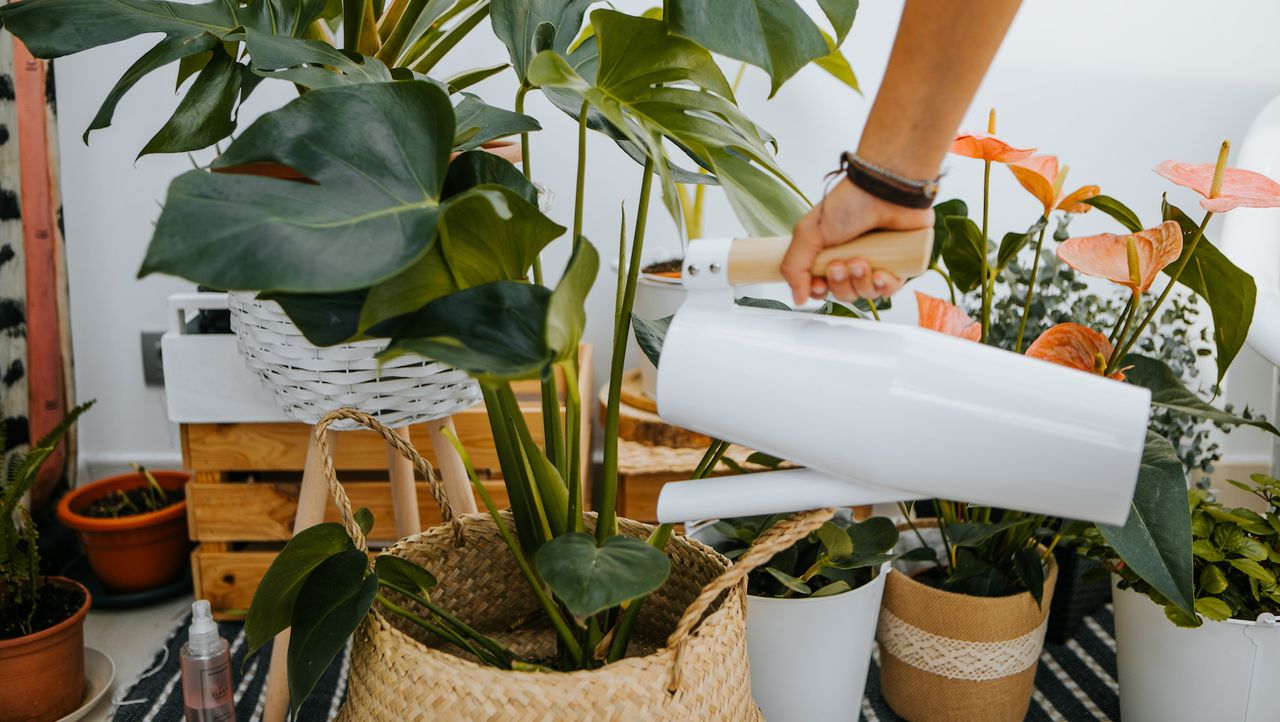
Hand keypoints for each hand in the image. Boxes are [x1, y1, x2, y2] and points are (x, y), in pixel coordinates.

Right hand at [782, 179, 932, 304]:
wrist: (886, 189)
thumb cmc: (849, 202)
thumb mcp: (808, 233)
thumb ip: (794, 267)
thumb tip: (798, 298)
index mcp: (830, 252)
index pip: (822, 286)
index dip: (820, 291)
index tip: (819, 285)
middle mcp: (853, 258)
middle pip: (844, 293)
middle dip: (840, 285)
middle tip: (839, 266)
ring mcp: (878, 262)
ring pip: (866, 293)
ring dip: (860, 283)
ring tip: (859, 261)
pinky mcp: (901, 263)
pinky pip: (891, 289)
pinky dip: (884, 286)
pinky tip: (880, 273)